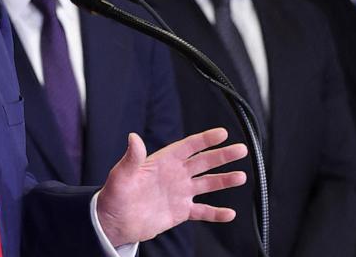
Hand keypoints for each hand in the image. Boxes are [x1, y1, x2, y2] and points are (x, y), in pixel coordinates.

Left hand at [96, 128, 247, 246]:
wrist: (113, 222)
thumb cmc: (114, 196)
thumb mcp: (121, 175)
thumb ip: (131, 157)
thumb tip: (133, 137)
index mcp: (162, 162)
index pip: (188, 146)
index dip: (205, 139)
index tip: (222, 133)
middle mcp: (174, 175)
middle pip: (203, 161)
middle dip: (222, 155)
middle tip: (241, 149)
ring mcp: (179, 193)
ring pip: (207, 184)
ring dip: (224, 180)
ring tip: (241, 177)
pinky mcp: (180, 211)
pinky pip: (202, 211)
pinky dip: (216, 213)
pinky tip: (229, 213)